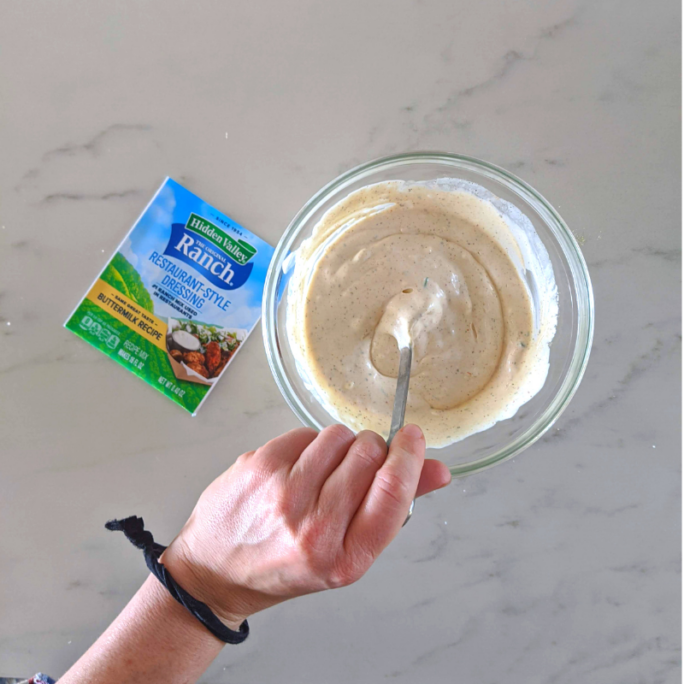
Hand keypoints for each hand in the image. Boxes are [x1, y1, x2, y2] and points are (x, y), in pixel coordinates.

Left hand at [161, 425, 450, 627]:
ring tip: (323, 472)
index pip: (392, 494)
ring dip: (340, 445)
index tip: (412, 438)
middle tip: (356, 466)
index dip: (409, 458)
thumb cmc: (286, 564)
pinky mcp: (260, 466)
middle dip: (372, 450)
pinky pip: (306, 433)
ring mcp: (283, 494)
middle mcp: (314, 528)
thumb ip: (395, 506)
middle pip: (368, 454)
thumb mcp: (347, 551)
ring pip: (338, 436)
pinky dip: (309, 445)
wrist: (217, 571)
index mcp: (345, 558)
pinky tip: (296, 470)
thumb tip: (438, 470)